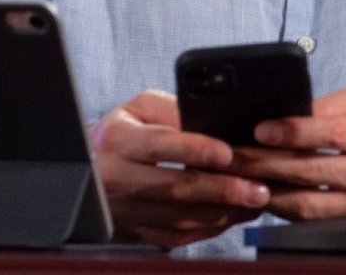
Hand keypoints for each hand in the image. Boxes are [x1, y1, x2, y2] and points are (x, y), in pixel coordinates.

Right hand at [88, 89, 271, 247]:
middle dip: (221, 189)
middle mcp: (121, 180)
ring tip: (256, 200)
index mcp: (119, 142)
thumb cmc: (120, 138)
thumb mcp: (137, 110)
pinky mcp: (142, 235)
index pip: (158, 146)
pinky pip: (183, 235)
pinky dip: (214, 226)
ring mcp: (131, 212)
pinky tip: (237, 213)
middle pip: (175, 188)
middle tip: (256, 186)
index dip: (193, 150)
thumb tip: (210, 119)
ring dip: (224, 211)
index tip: (226, 153)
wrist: (89, 178)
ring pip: (182, 218)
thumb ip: (171, 109)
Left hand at [229, 85, 345, 225]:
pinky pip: (318, 224)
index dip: (292, 131)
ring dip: (270, 193)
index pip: (328, 131)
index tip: (261, 129)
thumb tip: (293, 108)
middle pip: (310, 169)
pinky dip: (289, 214)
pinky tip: (267, 202)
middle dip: (266, 163)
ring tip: (240, 181)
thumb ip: (337, 105)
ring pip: (309, 204)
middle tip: (232, 157)